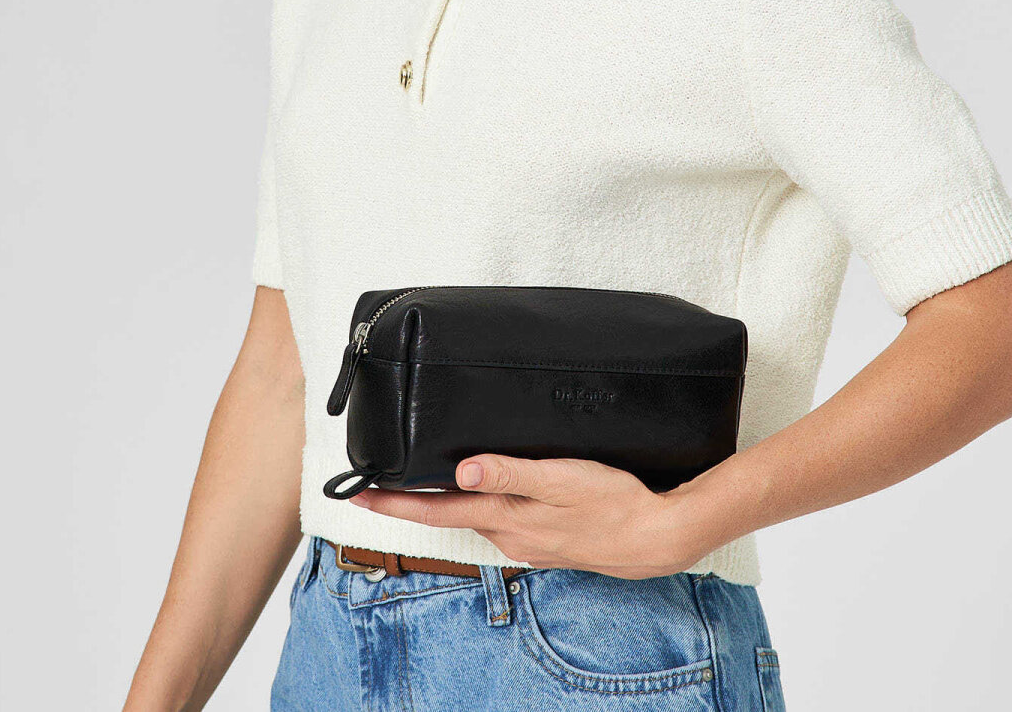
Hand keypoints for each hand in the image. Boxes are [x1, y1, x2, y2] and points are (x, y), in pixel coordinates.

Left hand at [347, 454, 699, 578]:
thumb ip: (511, 473)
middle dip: (407, 503)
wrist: (653, 536)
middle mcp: (508, 535)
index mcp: (506, 518)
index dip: (395, 502)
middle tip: (368, 489)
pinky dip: (476, 508)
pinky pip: (498, 522)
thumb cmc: (609, 501)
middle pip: (446, 516)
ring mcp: (525, 541)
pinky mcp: (543, 539)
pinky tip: (479, 494)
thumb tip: (462, 470)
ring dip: (442, 504)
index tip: (357, 494)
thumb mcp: (560, 478)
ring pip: (472, 519)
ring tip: (416, 484)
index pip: (436, 510)